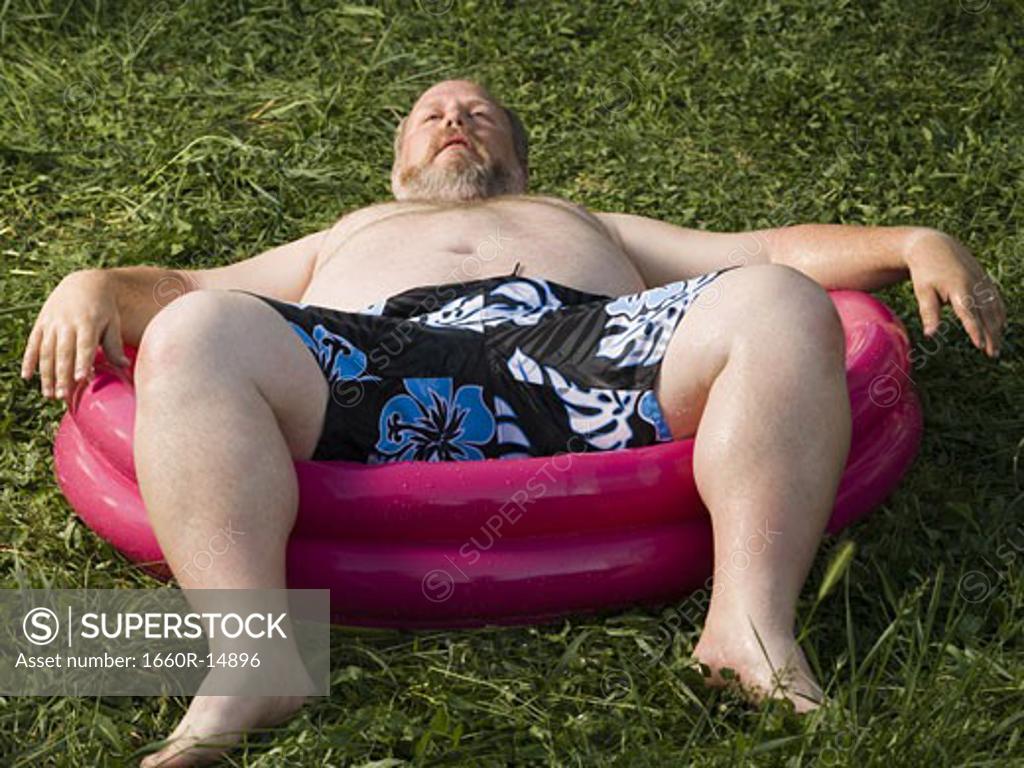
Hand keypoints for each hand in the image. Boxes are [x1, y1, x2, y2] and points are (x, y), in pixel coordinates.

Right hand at [20, 269, 130, 401]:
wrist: (83, 282)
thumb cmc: (103, 308)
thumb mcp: (112, 322)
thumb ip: (114, 345)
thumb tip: (124, 367)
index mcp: (88, 323)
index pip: (85, 346)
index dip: (83, 362)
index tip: (82, 379)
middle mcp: (67, 323)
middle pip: (63, 353)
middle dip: (62, 376)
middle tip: (63, 396)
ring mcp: (52, 323)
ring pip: (47, 352)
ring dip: (46, 374)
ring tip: (49, 394)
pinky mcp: (41, 323)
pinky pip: (32, 344)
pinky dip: (28, 360)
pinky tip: (26, 376)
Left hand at [903, 228, 1005, 357]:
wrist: (935, 246)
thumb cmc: (925, 272)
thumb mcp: (923, 291)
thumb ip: (928, 313)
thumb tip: (930, 335)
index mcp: (958, 289)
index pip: (969, 314)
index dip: (976, 330)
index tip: (980, 346)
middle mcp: (974, 285)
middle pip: (986, 314)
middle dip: (991, 335)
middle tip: (993, 354)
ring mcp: (982, 282)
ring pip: (994, 308)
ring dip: (998, 328)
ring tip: (996, 348)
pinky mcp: (985, 279)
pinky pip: (996, 300)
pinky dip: (1000, 314)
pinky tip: (1000, 327)